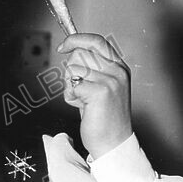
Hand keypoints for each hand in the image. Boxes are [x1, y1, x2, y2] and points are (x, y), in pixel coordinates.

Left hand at [57, 33, 131, 160]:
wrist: (112, 141)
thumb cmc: (102, 115)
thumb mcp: (102, 85)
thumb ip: (92, 67)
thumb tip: (72, 50)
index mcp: (119, 66)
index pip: (96, 41)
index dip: (76, 40)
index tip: (63, 47)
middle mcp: (118, 71)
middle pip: (79, 54)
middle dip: (71, 72)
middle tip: (82, 91)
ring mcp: (111, 80)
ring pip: (72, 69)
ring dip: (71, 86)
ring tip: (84, 101)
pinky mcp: (101, 92)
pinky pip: (72, 84)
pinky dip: (71, 96)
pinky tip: (83, 107)